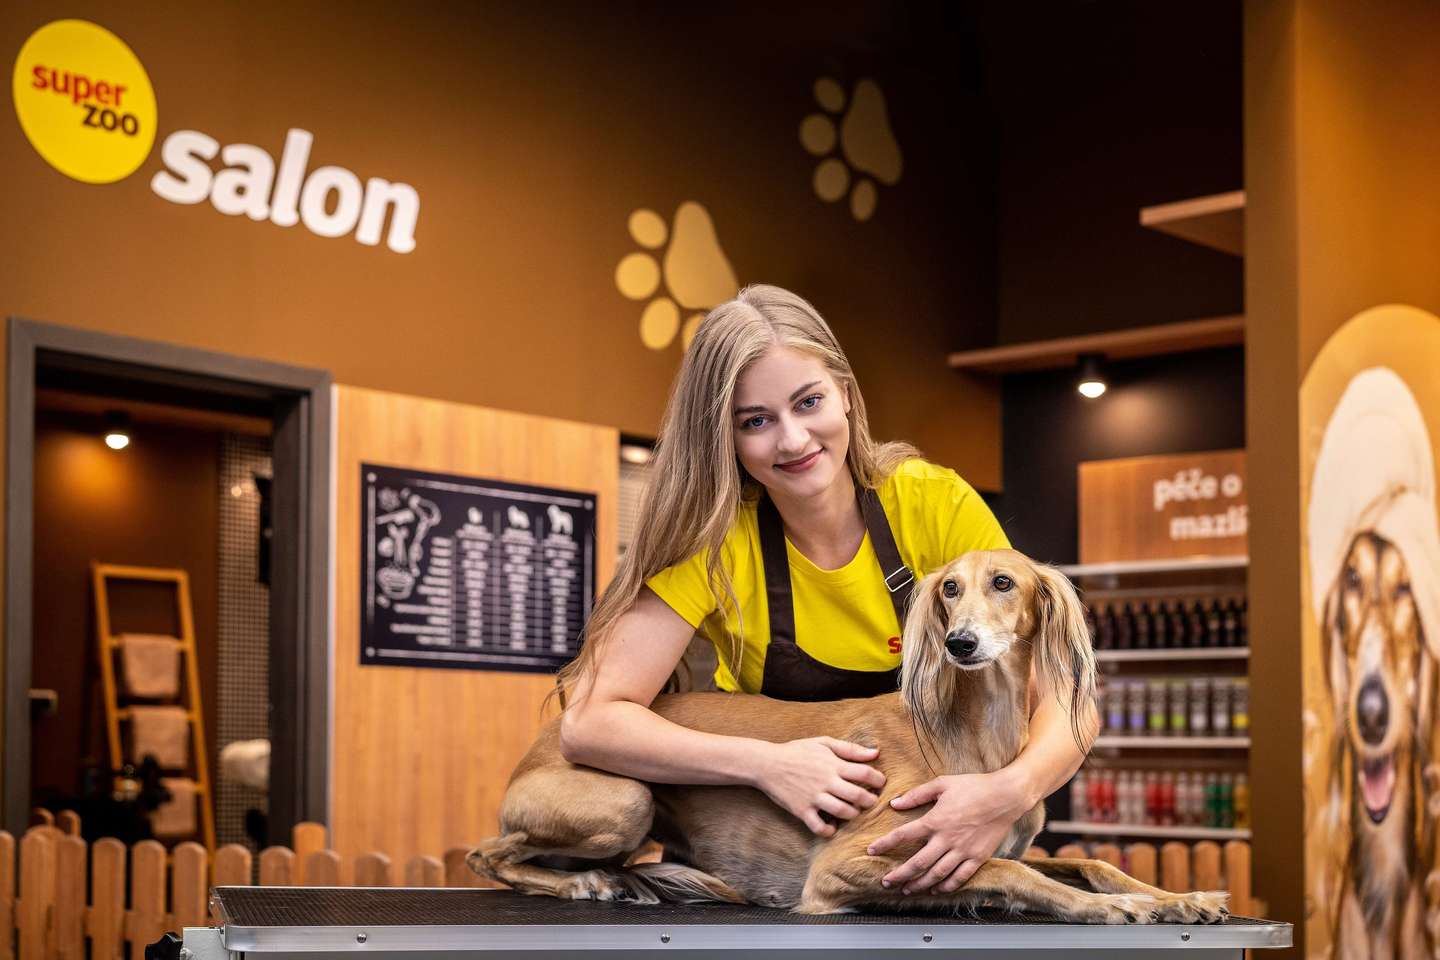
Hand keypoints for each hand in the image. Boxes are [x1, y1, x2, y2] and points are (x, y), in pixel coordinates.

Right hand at [753, 737, 886, 836]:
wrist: (766, 764)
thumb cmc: (797, 751)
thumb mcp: (823, 743)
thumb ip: (850, 749)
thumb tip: (876, 753)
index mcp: (833, 764)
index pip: (865, 773)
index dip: (878, 779)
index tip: (880, 783)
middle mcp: (825, 782)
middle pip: (858, 795)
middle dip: (870, 800)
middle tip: (871, 800)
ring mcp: (813, 798)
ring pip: (842, 812)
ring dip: (854, 814)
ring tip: (854, 811)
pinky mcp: (801, 810)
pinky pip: (819, 827)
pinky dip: (829, 831)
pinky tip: (833, 826)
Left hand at [866, 772, 1029, 893]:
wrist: (1006, 796)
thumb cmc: (974, 786)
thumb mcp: (942, 784)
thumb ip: (917, 794)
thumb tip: (894, 803)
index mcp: (935, 820)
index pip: (904, 835)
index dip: (885, 844)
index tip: (871, 851)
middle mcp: (947, 839)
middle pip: (917, 863)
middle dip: (899, 875)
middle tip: (886, 882)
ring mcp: (963, 851)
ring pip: (936, 874)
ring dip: (919, 884)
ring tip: (906, 890)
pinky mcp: (978, 858)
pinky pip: (959, 878)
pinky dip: (946, 887)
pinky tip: (936, 890)